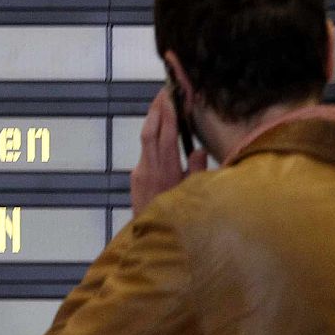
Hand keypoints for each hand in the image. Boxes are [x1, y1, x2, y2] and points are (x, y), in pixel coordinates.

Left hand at [130, 86, 207, 216]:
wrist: (150, 242)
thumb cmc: (178, 222)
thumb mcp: (193, 197)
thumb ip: (196, 171)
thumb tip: (199, 149)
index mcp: (167, 172)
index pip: (166, 137)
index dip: (168, 115)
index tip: (170, 97)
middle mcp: (150, 169)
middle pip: (150, 132)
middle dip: (156, 110)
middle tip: (164, 91)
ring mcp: (140, 173)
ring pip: (145, 141)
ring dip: (153, 121)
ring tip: (161, 104)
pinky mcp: (135, 178)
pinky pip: (145, 153)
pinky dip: (153, 138)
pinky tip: (160, 132)